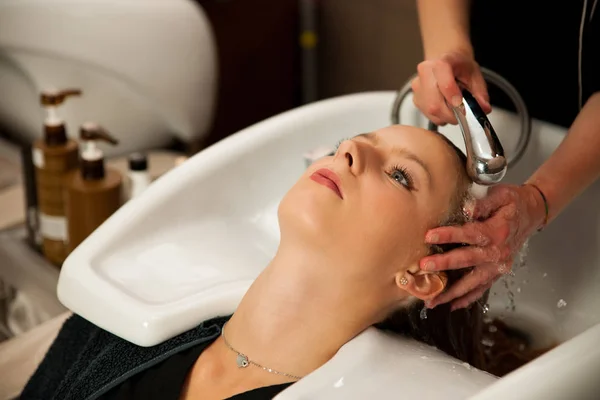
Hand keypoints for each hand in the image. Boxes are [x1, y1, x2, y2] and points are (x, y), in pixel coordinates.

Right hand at [411, 51, 491, 125]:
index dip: (453, 97)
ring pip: (431, 112)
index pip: (444, 83)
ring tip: (454, 107)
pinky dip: (440, 116)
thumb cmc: (459, 66)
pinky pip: (428, 114)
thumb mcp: (475, 76)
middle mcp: (425, 73)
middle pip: (434, 103)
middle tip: (463, 114)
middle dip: (451, 114)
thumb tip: (483, 109)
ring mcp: (418, 87)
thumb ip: (480, 93)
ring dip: (446, 116)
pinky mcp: (416, 98)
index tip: (462, 106)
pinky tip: (445, 106)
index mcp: (441, 63)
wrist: (446, 61)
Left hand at [419, 184, 546, 310]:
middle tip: (424, 267)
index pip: (470, 233)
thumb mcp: (501, 195)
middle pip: (468, 260)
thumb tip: (466, 207)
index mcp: (498, 231)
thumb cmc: (512, 202)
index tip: (429, 235)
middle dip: (444, 264)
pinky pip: (482, 288)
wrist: (532, 213)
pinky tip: (452, 305)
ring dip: (452, 292)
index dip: (449, 235)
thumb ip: (483, 202)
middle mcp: (499, 252)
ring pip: (473, 282)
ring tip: (432, 300)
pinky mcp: (498, 272)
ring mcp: (499, 265)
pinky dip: (468, 298)